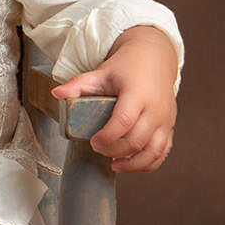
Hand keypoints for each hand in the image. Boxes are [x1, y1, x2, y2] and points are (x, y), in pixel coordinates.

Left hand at [49, 25, 178, 173]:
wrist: (155, 59)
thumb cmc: (127, 67)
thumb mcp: (102, 73)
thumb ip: (78, 84)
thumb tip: (56, 94)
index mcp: (137, 94)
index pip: (123, 121)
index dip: (107, 137)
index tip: (93, 142)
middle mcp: (155, 108)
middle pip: (136, 140)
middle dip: (114, 151)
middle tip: (98, 149)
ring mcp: (164, 119)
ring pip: (153, 151)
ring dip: (133, 164)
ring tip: (114, 165)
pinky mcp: (168, 127)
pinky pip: (162, 152)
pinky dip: (147, 163)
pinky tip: (130, 164)